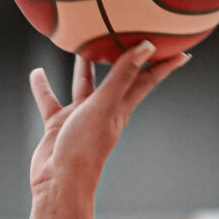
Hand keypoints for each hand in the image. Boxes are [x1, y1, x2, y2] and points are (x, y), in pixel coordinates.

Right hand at [27, 43, 185, 198]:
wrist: (60, 182)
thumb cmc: (86, 148)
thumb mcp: (105, 105)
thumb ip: (122, 75)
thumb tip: (146, 46)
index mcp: (120, 107)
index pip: (147, 80)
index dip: (164, 65)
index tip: (181, 50)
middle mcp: (103, 110)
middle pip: (118, 78)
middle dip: (125, 59)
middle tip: (131, 37)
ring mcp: (81, 117)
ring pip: (84, 85)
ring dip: (84, 67)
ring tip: (82, 44)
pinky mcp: (60, 124)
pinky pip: (51, 100)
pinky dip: (44, 87)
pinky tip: (37, 73)